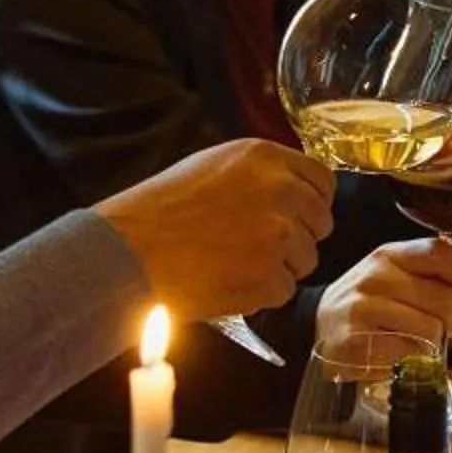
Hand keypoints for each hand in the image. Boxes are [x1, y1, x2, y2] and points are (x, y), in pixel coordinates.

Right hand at [92, 141, 333, 319]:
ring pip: (305, 260)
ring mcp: (279, 235)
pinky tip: (225, 282)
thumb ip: (259, 174)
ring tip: (231, 264)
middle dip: (297, 239)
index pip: (323, 181)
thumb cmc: (158, 210)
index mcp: (266, 158)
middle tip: (255, 247)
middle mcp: (281, 191)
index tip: (297, 217)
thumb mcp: (212, 166)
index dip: (312, 203)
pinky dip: (259, 294)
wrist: (128, 251)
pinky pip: (283, 291)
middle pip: (320, 223)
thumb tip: (291, 191)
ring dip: (277, 268)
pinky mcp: (270, 276)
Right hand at [315, 238, 451, 347]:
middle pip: (449, 302)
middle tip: (432, 326)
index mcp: (391, 255)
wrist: (316, 327)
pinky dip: (408, 362)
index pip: (446, 255)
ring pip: (433, 332)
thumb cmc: (368, 304)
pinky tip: (391, 354)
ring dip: (428, 345)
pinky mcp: (358, 342)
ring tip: (406, 340)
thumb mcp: (394, 276)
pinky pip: (410, 356)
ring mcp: (364, 308)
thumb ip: (431, 276)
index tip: (451, 290)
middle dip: (450, 321)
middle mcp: (377, 277)